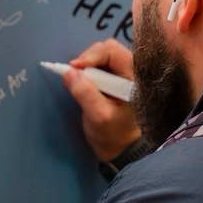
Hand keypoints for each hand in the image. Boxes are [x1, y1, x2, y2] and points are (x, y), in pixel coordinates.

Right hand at [63, 40, 141, 161]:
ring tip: (77, 82)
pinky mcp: (112, 82)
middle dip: (87, 60)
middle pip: (106, 50)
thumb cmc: (113, 136)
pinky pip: (98, 68)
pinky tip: (81, 84)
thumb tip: (69, 72)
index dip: (91, 55)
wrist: (121, 151)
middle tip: (73, 75)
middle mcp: (130, 72)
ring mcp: (121, 76)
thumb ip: (85, 94)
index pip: (112, 51)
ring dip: (86, 67)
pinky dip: (87, 72)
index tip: (73, 69)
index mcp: (133, 78)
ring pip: (101, 58)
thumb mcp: (98, 117)